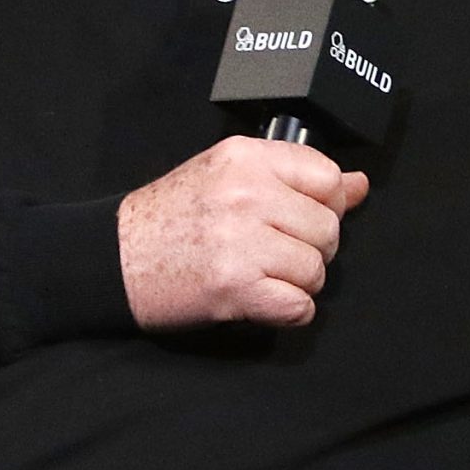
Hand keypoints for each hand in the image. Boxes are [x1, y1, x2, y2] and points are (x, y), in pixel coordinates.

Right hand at [118, 136, 366, 329]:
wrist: (110, 258)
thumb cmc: (170, 216)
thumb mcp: (228, 176)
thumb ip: (295, 178)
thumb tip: (358, 185)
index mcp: (246, 158)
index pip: (328, 177)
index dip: (325, 204)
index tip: (300, 216)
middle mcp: (246, 194)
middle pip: (329, 228)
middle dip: (312, 248)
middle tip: (275, 252)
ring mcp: (241, 241)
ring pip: (317, 269)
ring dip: (298, 282)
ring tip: (263, 274)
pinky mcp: (234, 287)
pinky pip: (299, 306)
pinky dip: (288, 311)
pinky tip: (263, 299)